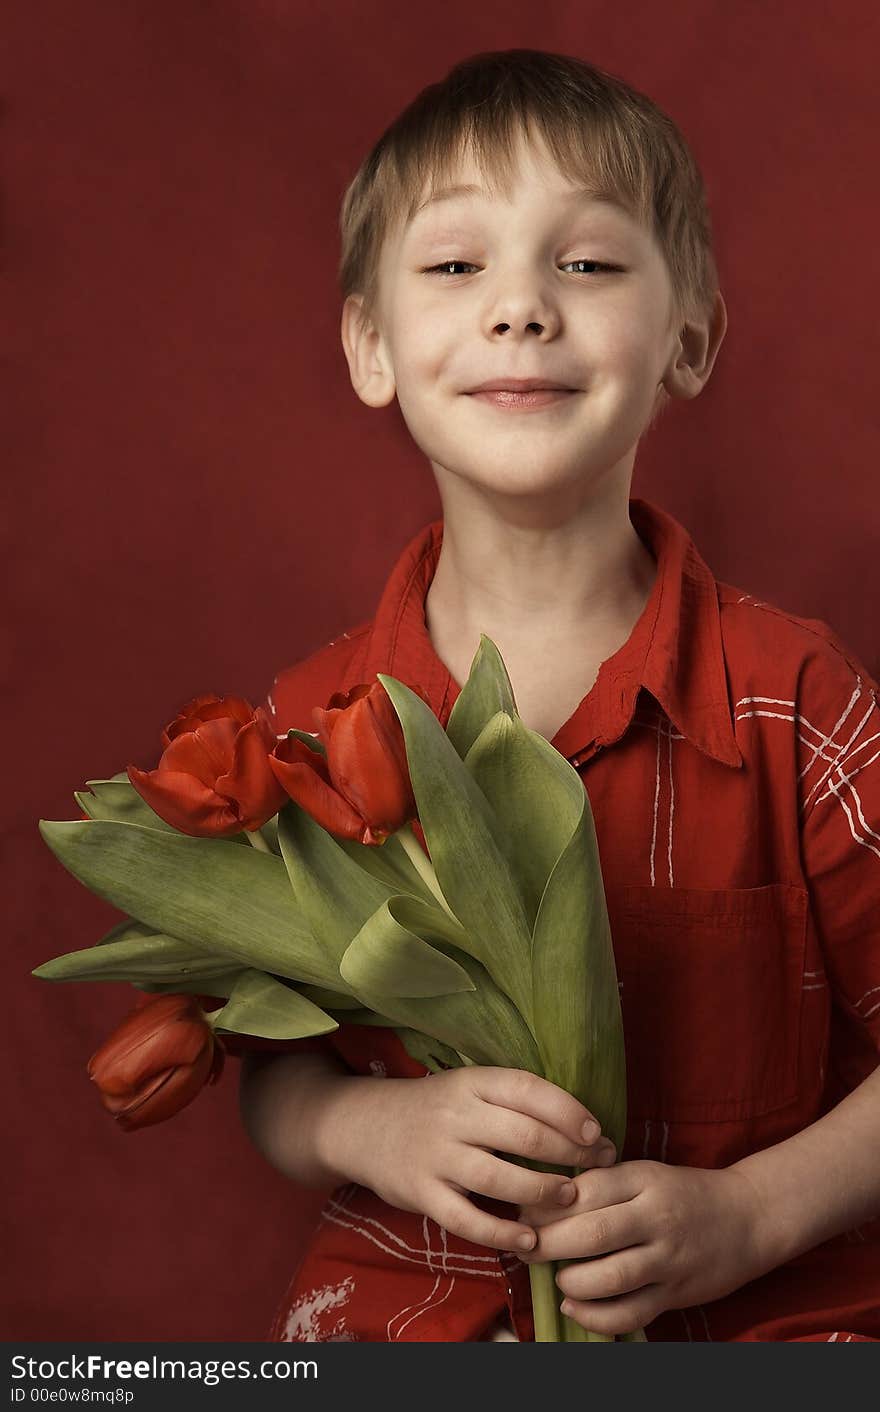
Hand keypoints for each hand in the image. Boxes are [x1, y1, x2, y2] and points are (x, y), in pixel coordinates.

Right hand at [316, 1065, 612, 1253]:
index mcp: (472, 1083)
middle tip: (598, 1168)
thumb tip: (582, 1125)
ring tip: (570, 1198)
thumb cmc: (434, 1109)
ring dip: (542, 1193)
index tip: (597, 1133)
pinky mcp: (421, 1192)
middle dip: (570, 1155)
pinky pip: (467, 1219)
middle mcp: (455, 1116)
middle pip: (523, 1136)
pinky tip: (529, 1241)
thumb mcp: (468, 1089)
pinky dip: (501, 1234)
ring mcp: (436, 1156)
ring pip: (499, 1179)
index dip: (568, 1112)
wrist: (364, 1126)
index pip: (528, 1090)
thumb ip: (513, 1103)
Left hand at [517, 1160, 768, 1334]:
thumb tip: (544, 1199)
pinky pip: (629, 1313)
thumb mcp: (645, 1173)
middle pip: (591, 1234)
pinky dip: (595, 1315)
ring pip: (610, 1278)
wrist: (747, 1218)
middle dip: (548, 1244)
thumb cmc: (683, 1192)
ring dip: (571, 1281)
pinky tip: (575, 1305)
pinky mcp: (676, 1293)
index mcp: (643, 1179)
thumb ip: (603, 1184)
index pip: (585, 1190)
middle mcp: (656, 1218)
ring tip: (558, 1275)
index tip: (525, 1213)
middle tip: (527, 1247)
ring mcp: (668, 1259)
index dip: (547, 1204)